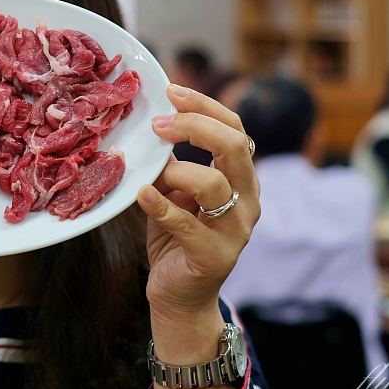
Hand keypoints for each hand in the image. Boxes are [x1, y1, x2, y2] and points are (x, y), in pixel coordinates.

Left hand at [137, 84, 259, 325]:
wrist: (180, 296)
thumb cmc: (175, 237)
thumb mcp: (172, 191)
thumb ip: (169, 162)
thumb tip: (149, 126)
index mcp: (241, 178)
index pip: (235, 128)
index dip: (205, 106)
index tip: (172, 92)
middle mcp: (247, 200)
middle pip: (235, 147)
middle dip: (195, 126)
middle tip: (158, 124)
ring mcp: (235, 229)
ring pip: (216, 184)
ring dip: (178, 170)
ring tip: (153, 169)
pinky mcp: (215, 255)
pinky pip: (187, 225)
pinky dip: (161, 206)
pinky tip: (141, 194)